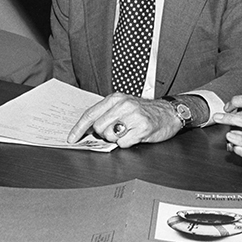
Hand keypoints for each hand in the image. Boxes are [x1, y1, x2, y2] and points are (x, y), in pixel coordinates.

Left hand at [67, 93, 181, 147]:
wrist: (169, 112)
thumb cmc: (145, 111)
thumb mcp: (124, 105)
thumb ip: (107, 114)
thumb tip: (88, 128)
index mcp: (116, 98)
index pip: (91, 114)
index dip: (78, 128)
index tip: (71, 138)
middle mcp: (124, 105)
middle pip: (98, 128)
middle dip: (104, 134)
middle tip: (116, 131)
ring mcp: (133, 116)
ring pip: (110, 136)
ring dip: (116, 139)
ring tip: (128, 131)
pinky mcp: (142, 128)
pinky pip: (123, 144)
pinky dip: (127, 143)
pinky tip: (136, 135)